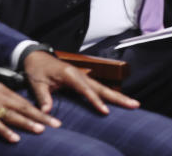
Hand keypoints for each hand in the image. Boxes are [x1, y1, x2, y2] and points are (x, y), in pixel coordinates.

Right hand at [0, 82, 54, 142]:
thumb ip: (1, 98)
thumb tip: (15, 107)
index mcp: (2, 89)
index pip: (24, 101)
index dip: (39, 110)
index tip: (52, 117)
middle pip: (23, 107)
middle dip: (40, 116)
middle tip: (55, 123)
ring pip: (12, 115)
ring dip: (27, 123)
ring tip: (40, 130)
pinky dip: (5, 131)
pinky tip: (14, 138)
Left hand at [24, 51, 138, 116]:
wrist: (37, 57)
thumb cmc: (38, 69)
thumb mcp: (37, 84)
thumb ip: (44, 98)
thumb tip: (46, 112)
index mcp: (71, 74)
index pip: (86, 90)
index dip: (96, 101)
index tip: (105, 111)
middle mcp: (80, 75)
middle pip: (102, 88)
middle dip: (118, 97)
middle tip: (134, 104)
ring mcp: (83, 77)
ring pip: (103, 88)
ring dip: (118, 96)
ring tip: (133, 103)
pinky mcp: (83, 80)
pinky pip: (98, 89)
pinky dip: (109, 95)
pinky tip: (118, 101)